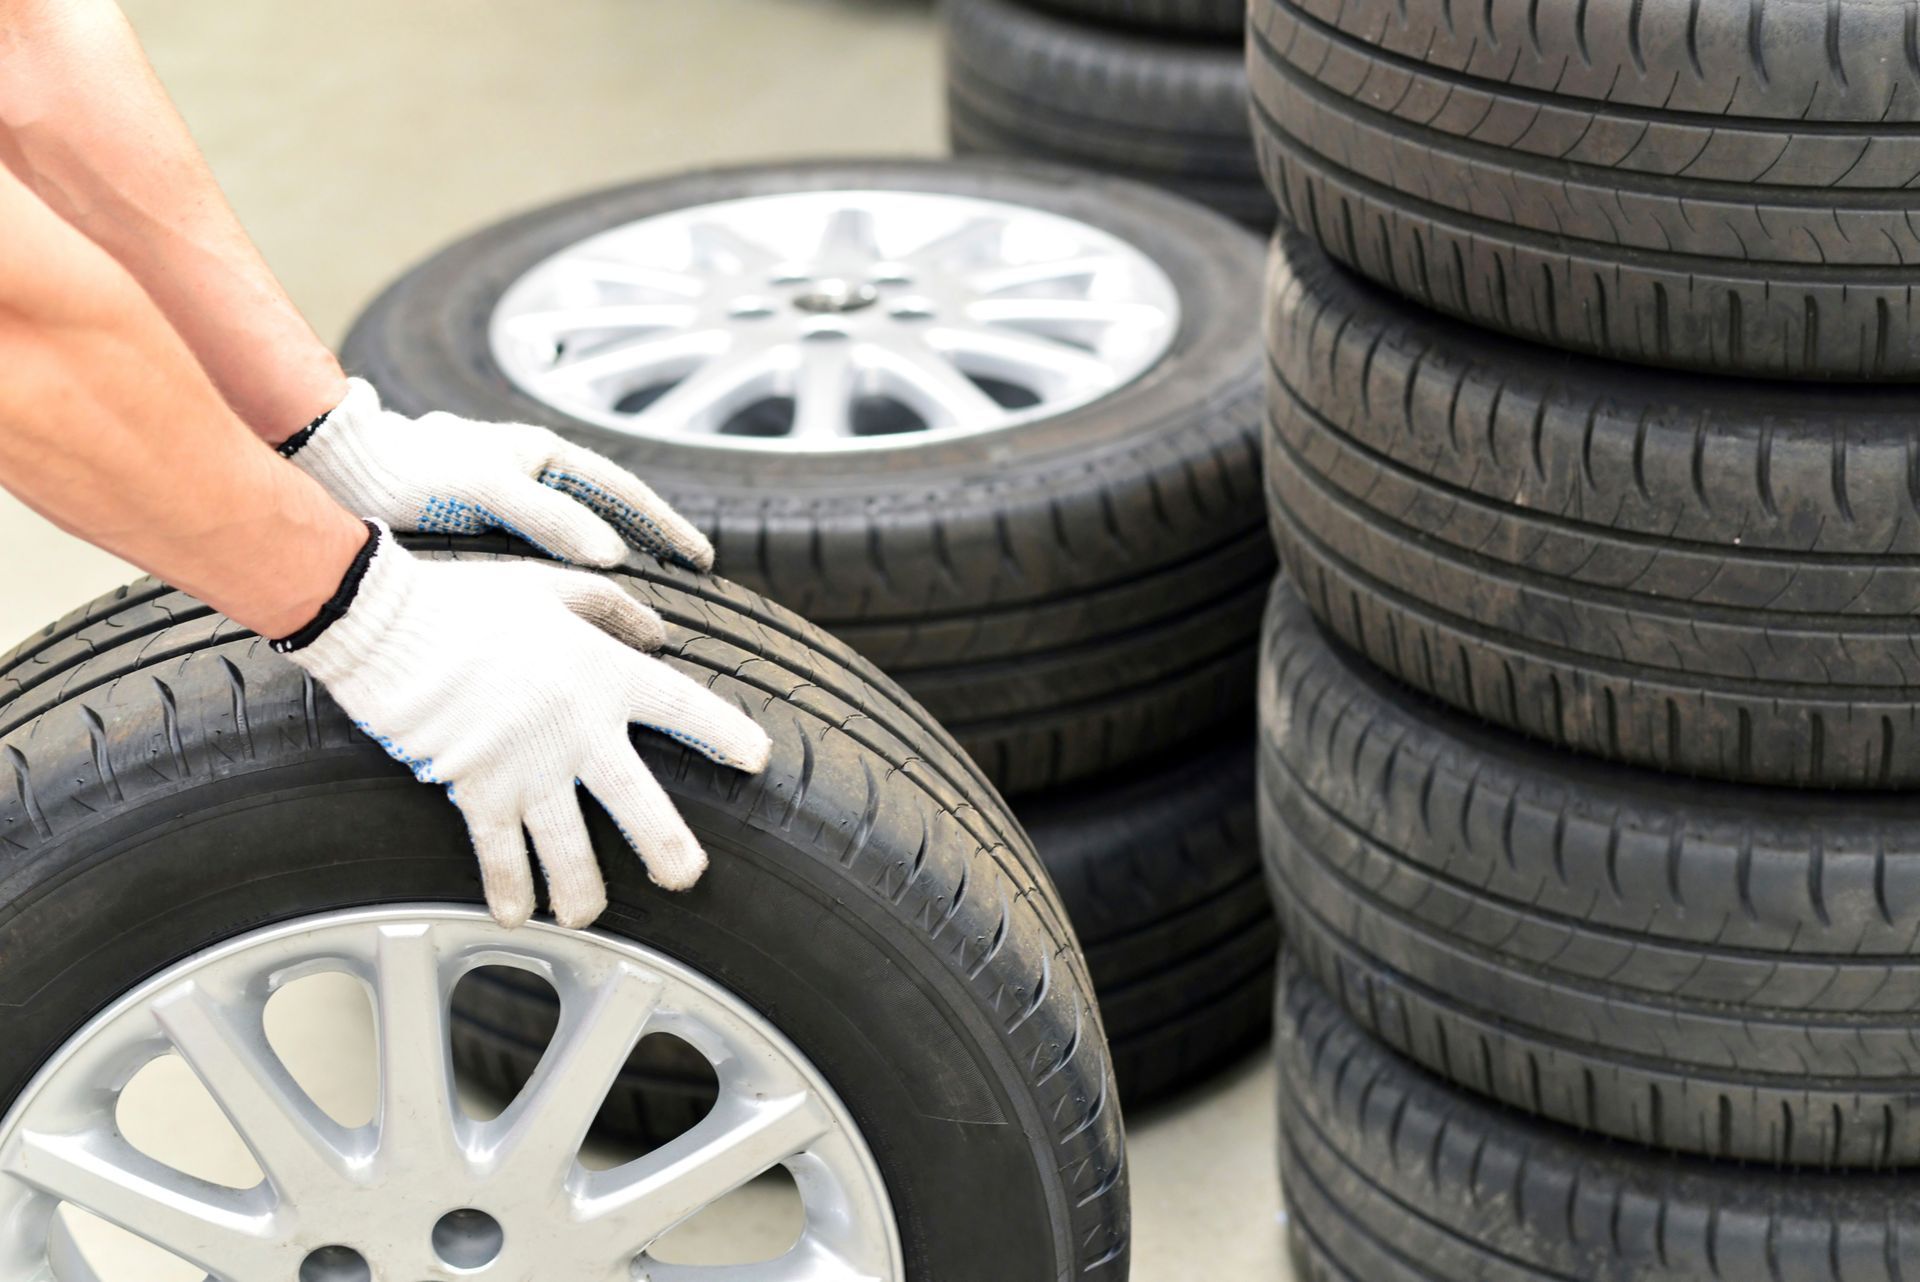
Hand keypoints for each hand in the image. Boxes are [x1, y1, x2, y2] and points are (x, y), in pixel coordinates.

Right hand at [277, 524, 770, 927]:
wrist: (389, 625)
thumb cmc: (468, 599)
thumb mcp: (549, 586)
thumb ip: (609, 606)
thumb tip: (656, 629)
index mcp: (606, 675)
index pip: (686, 709)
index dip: (727, 735)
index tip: (758, 760)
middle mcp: (579, 732)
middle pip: (642, 807)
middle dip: (669, 851)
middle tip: (687, 878)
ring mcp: (530, 771)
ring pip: (572, 853)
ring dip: (582, 893)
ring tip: (588, 915)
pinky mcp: (479, 793)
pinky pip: (501, 855)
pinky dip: (510, 890)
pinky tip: (517, 917)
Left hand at [286, 378, 711, 569]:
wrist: (341, 474)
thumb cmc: (410, 476)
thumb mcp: (488, 491)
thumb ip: (551, 519)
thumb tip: (613, 557)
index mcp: (541, 453)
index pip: (625, 491)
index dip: (666, 527)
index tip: (701, 561)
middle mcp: (529, 471)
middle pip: (608, 511)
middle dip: (648, 544)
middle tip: (686, 581)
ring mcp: (506, 498)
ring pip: (575, 535)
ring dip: (609, 565)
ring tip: (637, 602)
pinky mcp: (479, 526)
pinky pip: (541, 554)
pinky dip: (566, 578)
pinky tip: (568, 607)